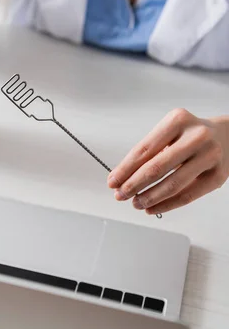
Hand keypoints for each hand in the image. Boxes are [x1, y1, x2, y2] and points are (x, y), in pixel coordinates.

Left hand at [107, 109, 228, 214]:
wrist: (228, 136)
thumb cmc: (190, 135)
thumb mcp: (170, 132)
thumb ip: (149, 152)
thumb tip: (122, 178)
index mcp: (178, 120)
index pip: (144, 149)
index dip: (125, 169)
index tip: (112, 181)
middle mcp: (196, 136)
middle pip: (157, 167)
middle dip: (134, 184)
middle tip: (120, 195)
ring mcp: (210, 155)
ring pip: (173, 184)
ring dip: (149, 197)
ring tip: (136, 203)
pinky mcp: (218, 176)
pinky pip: (188, 196)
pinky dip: (166, 205)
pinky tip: (152, 208)